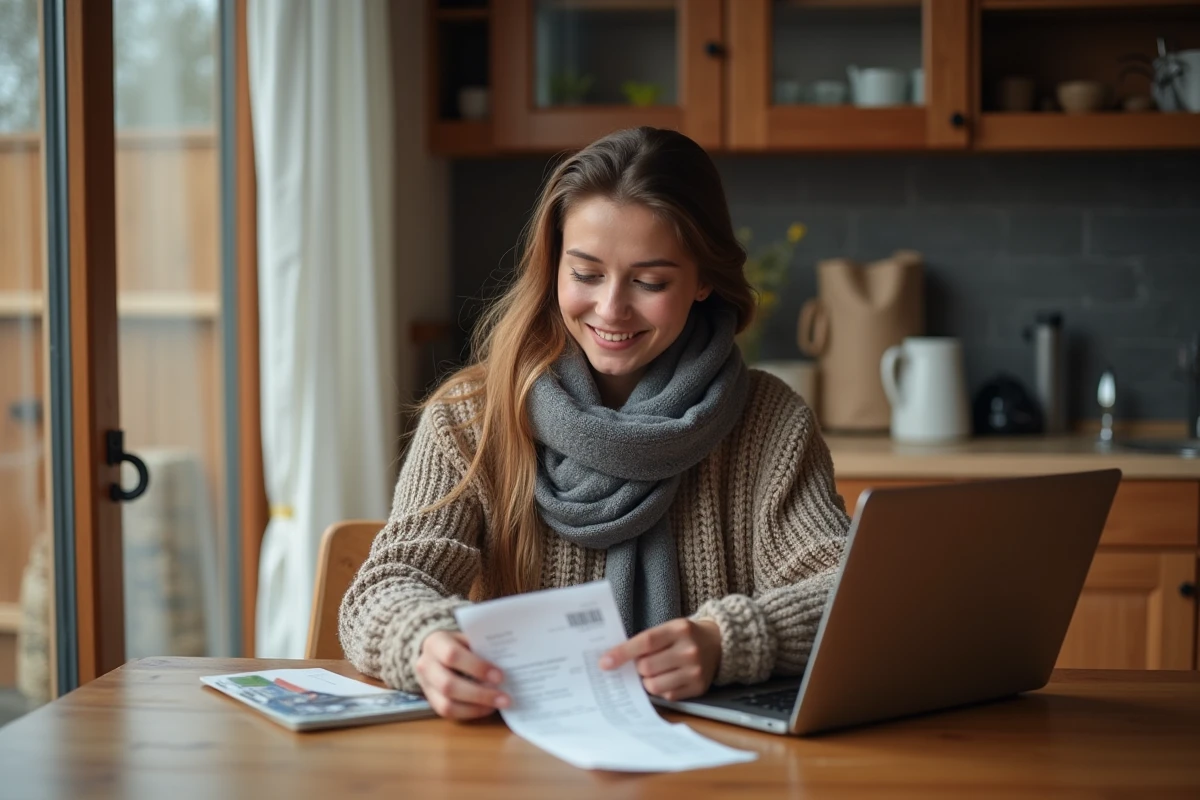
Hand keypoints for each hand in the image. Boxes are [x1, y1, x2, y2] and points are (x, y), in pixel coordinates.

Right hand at [416, 630, 509, 719]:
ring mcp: (425, 686)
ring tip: (498, 704)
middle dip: (479, 693)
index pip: (452, 655)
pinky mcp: (430, 701)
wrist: (433, 652)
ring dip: (476, 707)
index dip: (477, 667)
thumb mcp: (466, 638)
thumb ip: (481, 648)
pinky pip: (448, 713)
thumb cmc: (457, 643)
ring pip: (447, 704)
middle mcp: (425, 665)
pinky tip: (487, 708)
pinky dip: (470, 713)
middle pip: (448, 685)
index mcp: (435, 643)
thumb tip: (509, 663)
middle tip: (504, 697)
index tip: (499, 675)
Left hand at [598, 618, 721, 700]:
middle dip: (638, 668)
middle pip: (647, 667)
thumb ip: (645, 641)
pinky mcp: (698, 688)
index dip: (622, 653)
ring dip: (647, 680)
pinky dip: (661, 688)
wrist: (719, 643)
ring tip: (655, 672)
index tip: (604, 662)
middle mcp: (689, 650)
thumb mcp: (669, 628)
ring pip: (654, 685)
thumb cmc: (684, 636)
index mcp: (678, 630)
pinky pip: (667, 695)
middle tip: (642, 663)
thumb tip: (613, 659)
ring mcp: (695, 671)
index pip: (645, 642)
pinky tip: (668, 678)